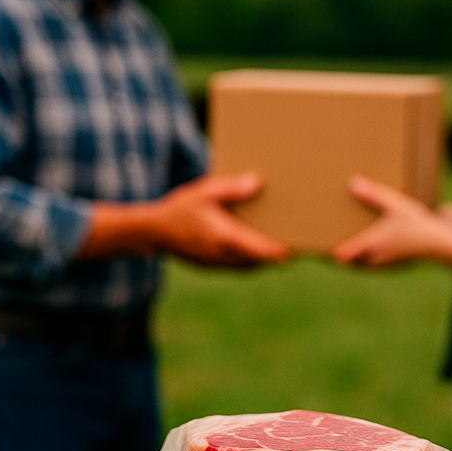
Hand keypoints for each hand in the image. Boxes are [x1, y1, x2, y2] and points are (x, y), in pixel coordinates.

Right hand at [148, 173, 289, 266]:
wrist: (153, 233)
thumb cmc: (180, 208)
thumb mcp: (204, 192)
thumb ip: (231, 189)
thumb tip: (257, 182)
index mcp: (224, 238)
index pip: (259, 250)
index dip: (279, 252)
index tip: (296, 249)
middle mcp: (224, 257)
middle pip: (260, 262)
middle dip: (277, 254)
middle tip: (298, 243)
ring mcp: (218, 265)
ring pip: (251, 267)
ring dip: (265, 259)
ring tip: (282, 245)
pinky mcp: (214, 267)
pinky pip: (240, 267)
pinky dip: (252, 259)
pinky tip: (259, 246)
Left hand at [331, 176, 451, 274]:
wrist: (439, 245)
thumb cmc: (416, 224)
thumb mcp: (395, 205)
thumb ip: (373, 195)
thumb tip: (353, 182)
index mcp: (370, 244)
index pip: (340, 255)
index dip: (326, 253)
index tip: (314, 249)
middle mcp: (373, 259)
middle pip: (347, 264)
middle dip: (336, 256)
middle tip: (324, 247)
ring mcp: (383, 265)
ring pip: (359, 267)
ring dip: (351, 260)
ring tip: (343, 249)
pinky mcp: (393, 267)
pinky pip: (372, 266)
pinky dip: (365, 261)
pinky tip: (368, 251)